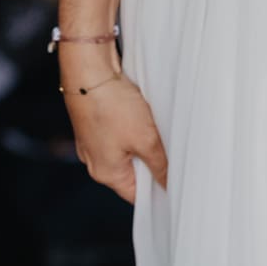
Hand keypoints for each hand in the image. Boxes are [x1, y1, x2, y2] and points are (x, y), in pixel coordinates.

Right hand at [59, 50, 167, 201]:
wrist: (88, 71)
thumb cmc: (112, 106)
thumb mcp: (145, 139)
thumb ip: (160, 164)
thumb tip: (169, 184)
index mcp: (106, 173)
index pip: (136, 194)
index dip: (157, 189)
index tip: (177, 180)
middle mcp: (95, 160)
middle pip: (132, 171)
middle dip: (152, 161)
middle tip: (172, 149)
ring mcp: (93, 141)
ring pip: (127, 149)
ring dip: (144, 141)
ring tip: (157, 128)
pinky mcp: (95, 122)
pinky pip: (119, 133)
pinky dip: (133, 127)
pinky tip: (143, 114)